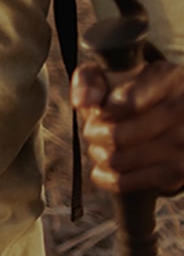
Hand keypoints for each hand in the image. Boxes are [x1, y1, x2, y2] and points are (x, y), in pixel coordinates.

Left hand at [73, 59, 183, 195]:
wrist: (173, 113)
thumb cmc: (132, 90)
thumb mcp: (113, 72)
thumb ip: (90, 79)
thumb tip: (82, 102)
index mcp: (169, 79)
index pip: (126, 102)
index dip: (102, 112)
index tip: (97, 111)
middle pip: (121, 135)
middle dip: (96, 135)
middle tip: (91, 131)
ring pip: (126, 160)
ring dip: (102, 157)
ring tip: (97, 148)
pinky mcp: (182, 171)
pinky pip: (138, 183)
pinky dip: (112, 179)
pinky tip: (101, 171)